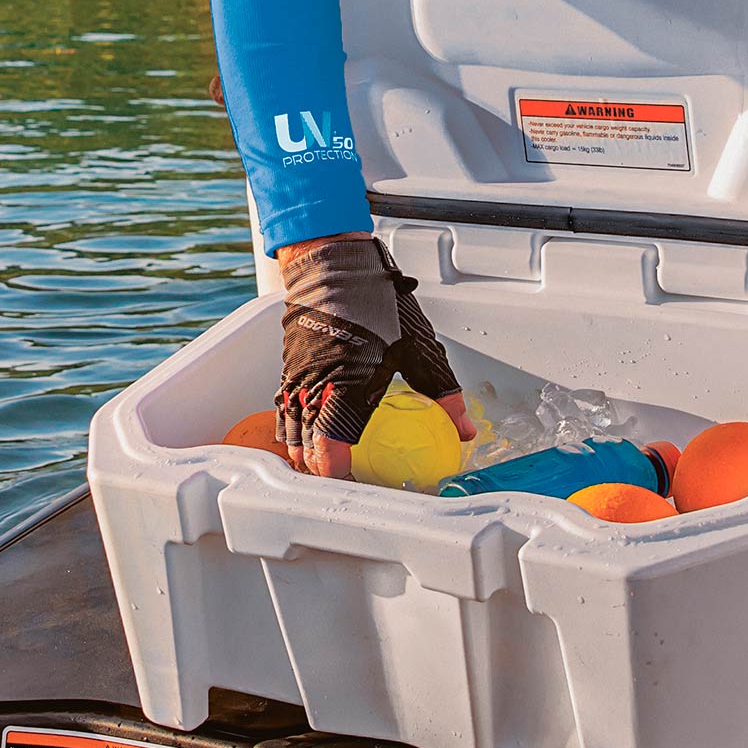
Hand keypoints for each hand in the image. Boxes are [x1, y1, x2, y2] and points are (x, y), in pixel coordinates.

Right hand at [273, 233, 475, 477]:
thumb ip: (442, 394)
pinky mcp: (288, 366)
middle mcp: (314, 388)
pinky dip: (292, 426)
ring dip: (303, 451)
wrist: (335, 264)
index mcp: (347, 387)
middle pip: (306, 447)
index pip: (331, 447)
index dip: (338, 473)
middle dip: (320, 470)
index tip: (355, 482)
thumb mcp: (419, 348)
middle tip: (342, 481)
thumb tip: (463, 431)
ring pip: (291, 429)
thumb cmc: (377, 303)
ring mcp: (296, 378)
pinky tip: (304, 431)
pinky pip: (284, 408)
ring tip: (321, 465)